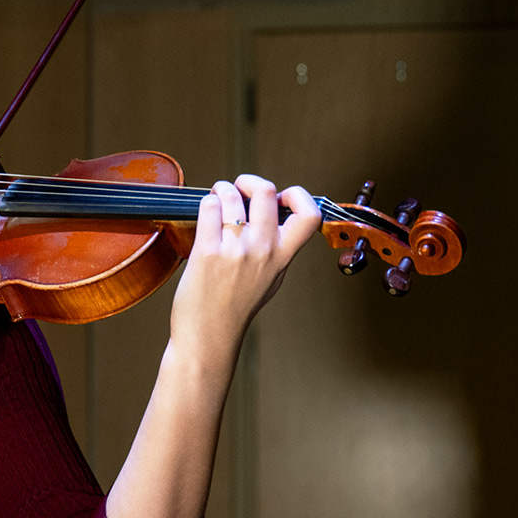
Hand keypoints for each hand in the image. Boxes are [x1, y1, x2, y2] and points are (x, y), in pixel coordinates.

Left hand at [170, 173, 323, 364]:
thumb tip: (279, 213)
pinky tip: (207, 212)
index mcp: (282, 257)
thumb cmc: (236, 308)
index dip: (299, 196)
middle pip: (266, 191)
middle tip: (240, 189)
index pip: (310, 215)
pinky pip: (209, 207)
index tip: (282, 198)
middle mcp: (262, 251)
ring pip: (232, 195)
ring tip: (218, 198)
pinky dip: (207, 202)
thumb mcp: (271, 279)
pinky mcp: (207, 252)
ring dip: (223, 189)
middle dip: (249, 182)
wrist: (209, 336)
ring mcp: (235, 251)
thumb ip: (278, 248)